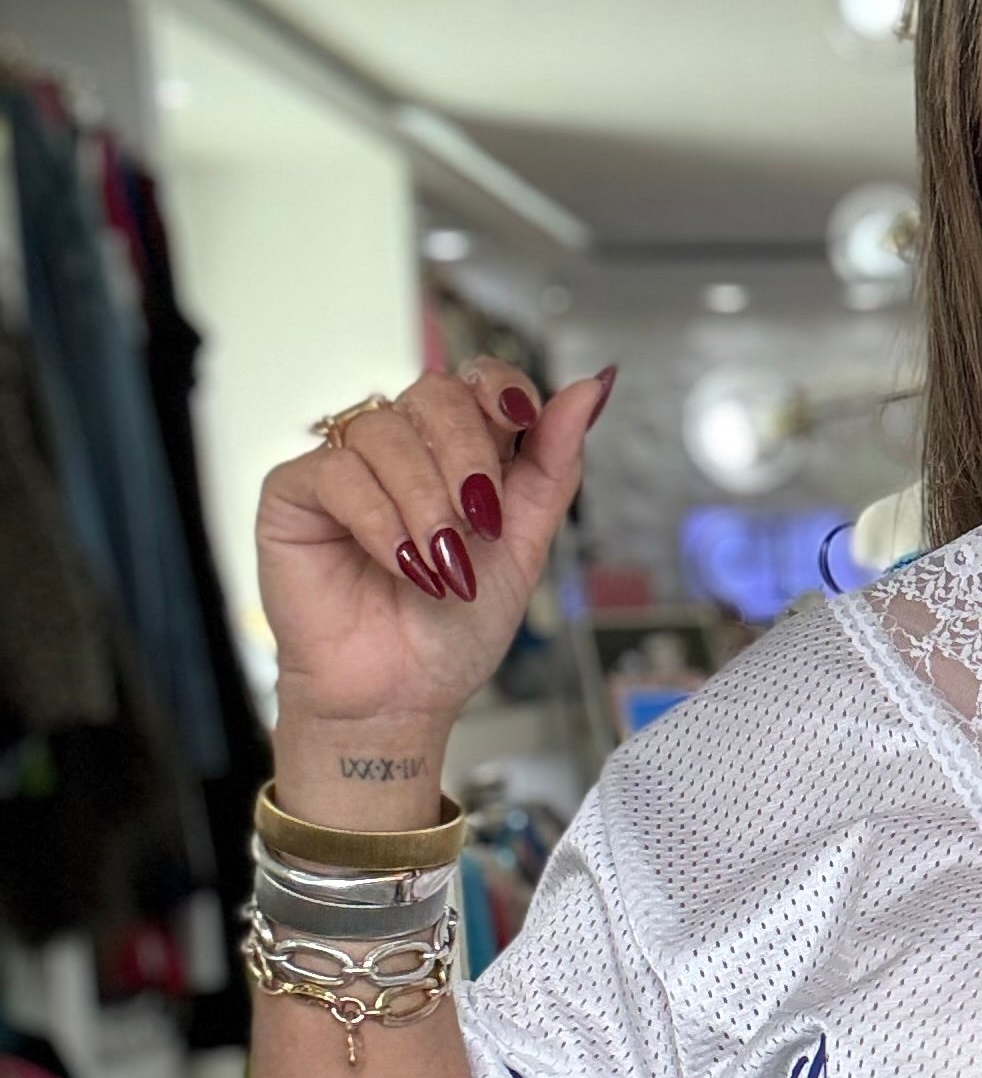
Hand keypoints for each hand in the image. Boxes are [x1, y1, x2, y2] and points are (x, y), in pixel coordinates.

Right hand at [255, 358, 612, 734]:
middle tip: (477, 523)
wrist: (400, 697)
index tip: (520, 422)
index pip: (477, 380)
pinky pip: (338, 472)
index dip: (500, 389)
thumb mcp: (524, 545)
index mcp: (457, 453)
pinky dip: (380, 522)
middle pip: (434, 393)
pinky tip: (400, 566)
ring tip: (440, 565)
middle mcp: (400, 449)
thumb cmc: (453, 632)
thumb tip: (591, 388)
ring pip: (385, 431)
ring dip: (426, 502)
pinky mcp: (293, 492)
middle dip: (467, 456)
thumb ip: (553, 466)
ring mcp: (343, 465)